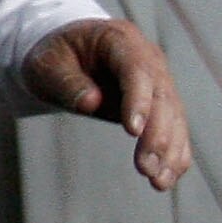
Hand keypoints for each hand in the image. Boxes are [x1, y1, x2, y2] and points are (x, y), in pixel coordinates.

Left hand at [20, 18, 190, 191]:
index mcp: (121, 41)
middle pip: (162, 98)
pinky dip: (174, 153)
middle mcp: (149, 59)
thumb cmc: (55, 56)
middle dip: (157, 135)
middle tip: (145, 168)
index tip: (132, 131)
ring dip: (170, 151)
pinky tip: (168, 178)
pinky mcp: (161, 104)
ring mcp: (159, 81)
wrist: (66, 53)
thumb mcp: (47, 64)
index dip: (138, 101)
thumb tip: (91, 102)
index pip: (137, 72)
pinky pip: (174, 129)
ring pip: (174, 117)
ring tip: (158, 182)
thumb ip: (67, 82)